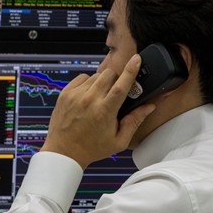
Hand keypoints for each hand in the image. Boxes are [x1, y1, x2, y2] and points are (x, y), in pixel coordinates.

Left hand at [41, 54, 154, 168]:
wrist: (63, 153)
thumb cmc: (91, 148)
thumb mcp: (119, 140)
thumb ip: (135, 121)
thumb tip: (149, 107)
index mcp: (104, 112)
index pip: (122, 85)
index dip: (131, 70)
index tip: (137, 59)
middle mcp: (89, 101)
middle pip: (109, 75)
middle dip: (116, 79)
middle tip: (115, 93)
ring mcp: (76, 96)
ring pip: (96, 75)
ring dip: (102, 82)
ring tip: (100, 97)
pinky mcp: (66, 93)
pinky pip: (83, 77)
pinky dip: (89, 82)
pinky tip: (88, 95)